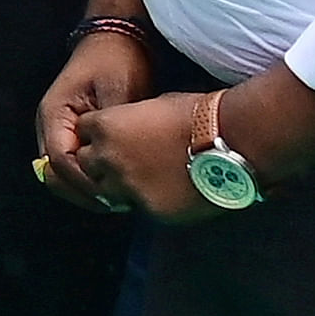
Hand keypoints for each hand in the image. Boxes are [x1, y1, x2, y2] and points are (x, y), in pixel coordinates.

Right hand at [33, 21, 159, 210]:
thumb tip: (113, 159)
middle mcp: (49, 124)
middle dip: (81, 190)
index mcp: (54, 113)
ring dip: (85, 185)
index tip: (113, 195)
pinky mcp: (73, 130)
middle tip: (116, 204)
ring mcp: (59, 128)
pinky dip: (90, 175)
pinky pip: (74, 161)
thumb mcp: (118, 90)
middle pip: (54, 171)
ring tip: (117, 198)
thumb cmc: (117, 60)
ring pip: (62, 170)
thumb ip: (111, 126)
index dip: (83, 181)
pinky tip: (115, 182)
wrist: (117, 37)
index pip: (60, 160)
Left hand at [73, 90, 220, 225]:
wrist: (231, 141)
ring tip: (144, 179)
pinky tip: (167, 192)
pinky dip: (147, 200)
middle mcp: (108, 158)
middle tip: (124, 160)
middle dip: (100, 162)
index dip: (98, 133)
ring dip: (119, 185)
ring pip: (106, 190)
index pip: (82, 131)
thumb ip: (129, 122)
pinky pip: (139, 206)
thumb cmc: (197, 115)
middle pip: (86, 164)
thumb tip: (130, 129)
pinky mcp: (150, 209)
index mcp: (105, 126)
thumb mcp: (152, 106)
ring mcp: (127, 187)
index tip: (112, 136)